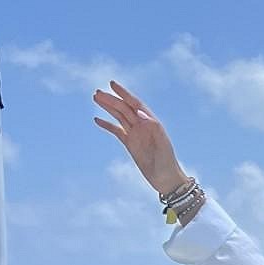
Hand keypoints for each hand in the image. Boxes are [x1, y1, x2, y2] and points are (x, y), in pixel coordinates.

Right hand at [93, 81, 188, 195]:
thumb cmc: (167, 162)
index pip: (135, 103)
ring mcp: (136, 134)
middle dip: (111, 100)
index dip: (124, 93)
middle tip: (97, 93)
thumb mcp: (162, 144)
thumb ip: (153, 127)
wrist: (166, 180)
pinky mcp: (130, 144)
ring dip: (108, 107)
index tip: (112, 84)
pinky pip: (116, 131)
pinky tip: (97, 119)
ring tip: (96, 98)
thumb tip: (139, 111)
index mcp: (151, 123)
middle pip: (124, 108)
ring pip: (119, 116)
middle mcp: (142, 126)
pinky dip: (107, 125)